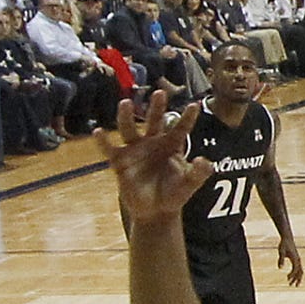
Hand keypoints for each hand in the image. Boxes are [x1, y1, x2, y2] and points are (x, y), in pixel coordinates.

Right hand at [103, 89, 214, 226]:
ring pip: (129, 129)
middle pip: (154, 121)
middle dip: (156, 107)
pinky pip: (109, 149)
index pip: (181, 128)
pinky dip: (103, 142)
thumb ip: (199, 173)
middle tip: (160, 93)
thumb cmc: (174, 193)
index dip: (188, 118)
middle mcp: (153, 142)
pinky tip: (98, 132)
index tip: (195, 105)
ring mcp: (135, 149)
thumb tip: (205, 161)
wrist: (155, 210)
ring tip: (126, 103)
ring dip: (127, 116)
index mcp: (172, 145)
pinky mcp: (120, 161)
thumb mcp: (190, 184)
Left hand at [276, 233, 304, 287]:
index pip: (296, 269)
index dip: (292, 275)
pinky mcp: (296, 260)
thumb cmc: (283, 245)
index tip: (287, 279)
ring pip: (300, 271)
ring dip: (296, 278)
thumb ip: (281, 260)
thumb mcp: (281, 252)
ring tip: (291, 283)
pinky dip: (295, 274)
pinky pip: (298, 269)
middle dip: (297, 279)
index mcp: (295, 259)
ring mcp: (298, 260)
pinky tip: (290, 276)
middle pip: (300, 272)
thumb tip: (280, 268)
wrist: (287, 239)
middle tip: (293, 286)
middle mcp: (298, 260)